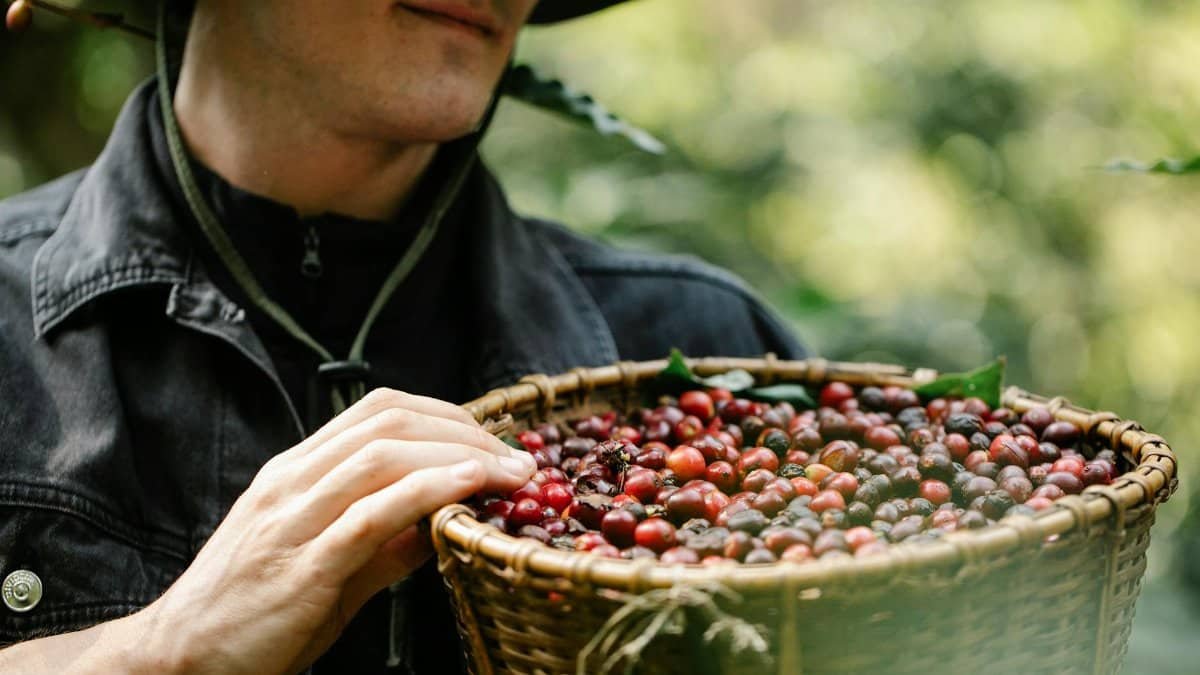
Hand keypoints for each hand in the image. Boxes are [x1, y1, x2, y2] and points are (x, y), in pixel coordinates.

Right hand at [132, 388, 533, 673]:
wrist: (178, 659)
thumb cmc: (252, 612)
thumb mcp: (325, 563)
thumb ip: (384, 539)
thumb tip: (445, 517)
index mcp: (295, 473)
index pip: (378, 411)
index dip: (446, 415)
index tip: (494, 441)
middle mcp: (291, 483)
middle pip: (390, 422)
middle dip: (466, 431)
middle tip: (518, 459)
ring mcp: (291, 521)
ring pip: (382, 456)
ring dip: (460, 456)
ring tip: (510, 474)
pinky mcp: (300, 568)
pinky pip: (369, 514)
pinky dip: (426, 491)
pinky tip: (467, 488)